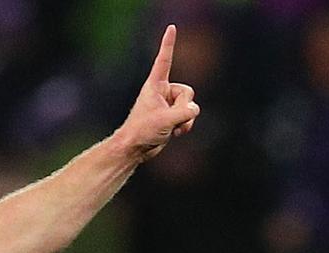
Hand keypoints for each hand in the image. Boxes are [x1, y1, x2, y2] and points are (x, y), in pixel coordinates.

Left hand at [117, 25, 200, 159]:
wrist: (134, 148)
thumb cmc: (142, 131)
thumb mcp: (165, 120)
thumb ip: (185, 112)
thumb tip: (194, 110)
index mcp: (155, 85)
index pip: (164, 60)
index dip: (168, 44)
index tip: (171, 27)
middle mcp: (162, 92)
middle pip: (188, 92)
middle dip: (184, 108)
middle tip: (168, 119)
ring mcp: (168, 104)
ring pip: (191, 106)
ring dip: (185, 120)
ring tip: (169, 128)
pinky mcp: (172, 116)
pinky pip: (189, 116)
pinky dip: (185, 126)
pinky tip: (173, 133)